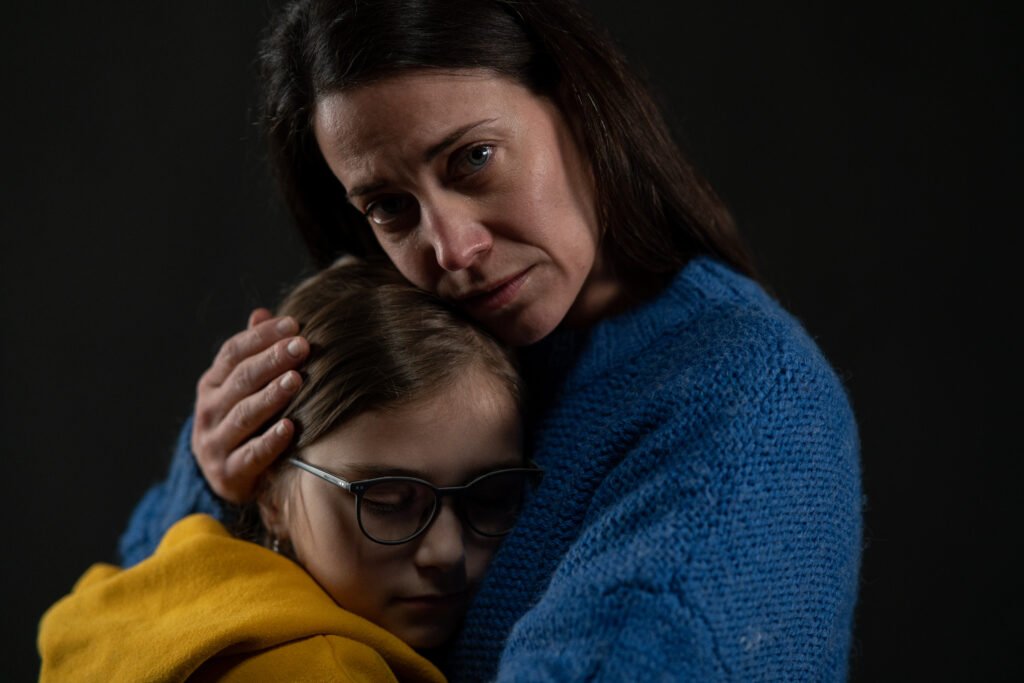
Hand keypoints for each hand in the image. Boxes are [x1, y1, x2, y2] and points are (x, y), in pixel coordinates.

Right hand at [191, 308, 308, 502]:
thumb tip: (262, 313)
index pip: (233, 353)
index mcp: (212, 384)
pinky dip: (270, 442)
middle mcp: (209, 410)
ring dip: (271, 396)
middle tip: (301, 346)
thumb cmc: (243, 421)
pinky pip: (250, 455)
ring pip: (243, 415)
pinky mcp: (228, 473)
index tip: (293, 324)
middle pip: (241, 380)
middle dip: (272, 360)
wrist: (225, 476)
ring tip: (296, 380)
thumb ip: (252, 352)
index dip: (262, 337)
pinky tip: (291, 428)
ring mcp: (215, 443)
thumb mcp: (242, 387)